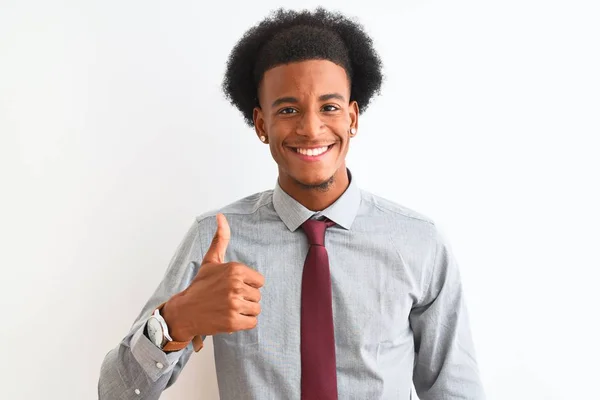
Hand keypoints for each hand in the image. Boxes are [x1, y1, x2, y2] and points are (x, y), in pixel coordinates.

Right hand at [162, 213, 264, 340]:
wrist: (185, 311)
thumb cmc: (200, 286)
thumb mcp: (211, 261)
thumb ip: (221, 239)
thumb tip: (221, 216)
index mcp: (235, 269)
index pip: (259, 281)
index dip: (248, 285)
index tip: (232, 287)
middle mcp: (235, 286)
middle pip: (258, 296)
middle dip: (245, 299)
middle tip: (228, 299)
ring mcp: (234, 304)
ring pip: (256, 309)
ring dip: (244, 311)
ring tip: (228, 308)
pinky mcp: (232, 322)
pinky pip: (252, 322)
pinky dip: (244, 323)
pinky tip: (230, 318)